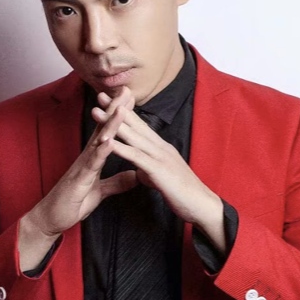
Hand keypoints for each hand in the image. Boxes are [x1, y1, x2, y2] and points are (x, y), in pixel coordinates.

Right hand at [26, 85, 138, 235]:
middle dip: (115, 109)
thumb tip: (135, 176)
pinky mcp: (78, 179)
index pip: (108, 132)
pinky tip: (109, 140)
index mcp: (92, 158)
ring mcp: (81, 166)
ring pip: (98, 140)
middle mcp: (86, 157)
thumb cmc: (72, 204)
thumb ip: (116, 183)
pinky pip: (91, 163)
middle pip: (103, 128)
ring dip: (110, 124)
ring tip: (122, 107)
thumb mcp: (100, 192)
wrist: (50, 219)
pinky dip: (101, 151)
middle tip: (127, 90)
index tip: (129, 98)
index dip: (118, 115)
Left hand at [92, 91, 221, 226]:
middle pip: (135, 125)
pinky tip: (107, 142)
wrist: (201, 205)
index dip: (125, 113)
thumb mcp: (162, 177)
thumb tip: (140, 171)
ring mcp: (160, 157)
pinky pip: (137, 157)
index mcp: (161, 148)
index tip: (111, 102)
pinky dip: (121, 148)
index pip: (141, 127)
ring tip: (98, 111)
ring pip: (134, 137)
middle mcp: (161, 147)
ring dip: (114, 123)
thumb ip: (150, 171)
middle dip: (116, 110)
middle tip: (100, 95)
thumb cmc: (183, 193)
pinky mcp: (159, 170)